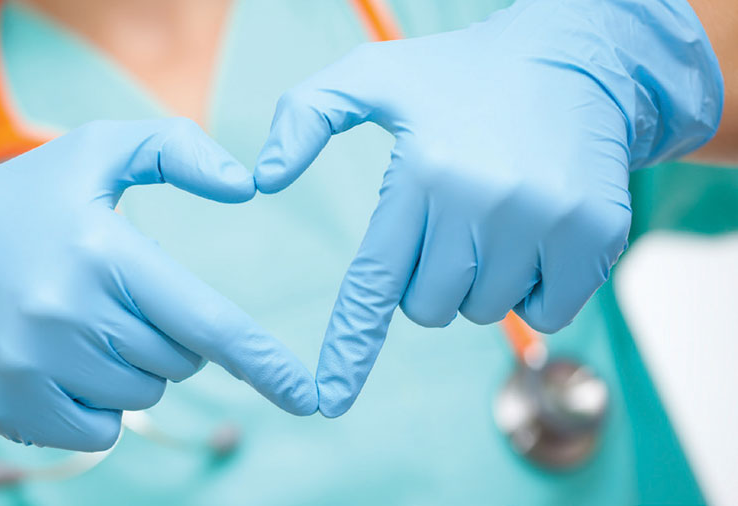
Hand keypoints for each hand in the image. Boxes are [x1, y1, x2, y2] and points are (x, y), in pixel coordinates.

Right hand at [0, 119, 317, 449]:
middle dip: (169, 336)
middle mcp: (66, 311)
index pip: (202, 319)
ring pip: (143, 395)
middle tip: (119, 297)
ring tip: (84, 322)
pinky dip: (100, 404)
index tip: (303, 395)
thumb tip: (246, 188)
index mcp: (101, 250)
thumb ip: (176, 150)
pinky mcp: (11, 404)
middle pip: (178, 362)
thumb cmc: (30, 200)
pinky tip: (64, 359)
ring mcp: (33, 365)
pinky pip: (101, 431)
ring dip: (134, 366)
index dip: (260, 360)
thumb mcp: (97, 151)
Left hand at [254, 0, 721, 416]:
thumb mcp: (374, 74)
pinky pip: (546, 313)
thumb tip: (261, 180)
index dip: (351, 345)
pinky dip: (534, 290)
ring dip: (479, 280)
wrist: (575, 61)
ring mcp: (546, 219)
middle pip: (430, 308)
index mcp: (423, 170)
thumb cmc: (461, 77)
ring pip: (483, 310)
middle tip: (448, 220)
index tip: (331, 400)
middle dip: (428, 279)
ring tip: (495, 215)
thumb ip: (306, 116)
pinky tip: (535, 234)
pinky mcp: (596, 233)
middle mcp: (483, 200)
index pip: (375, 281)